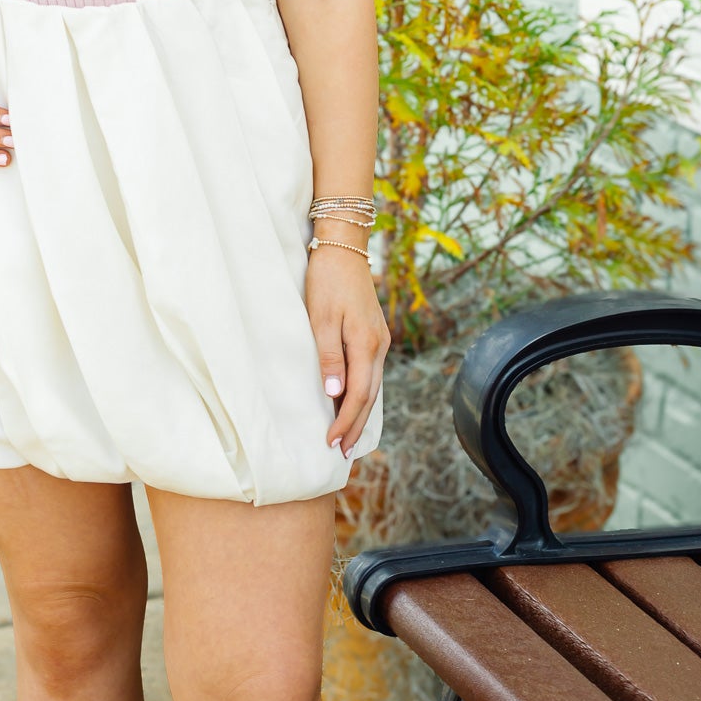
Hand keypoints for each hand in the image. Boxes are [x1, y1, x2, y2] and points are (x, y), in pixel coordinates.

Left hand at [306, 243, 389, 456]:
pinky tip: (354, 403)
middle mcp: (378, 345)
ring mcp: (379, 339)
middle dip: (356, 426)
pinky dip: (364, 393)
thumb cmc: (327, 280)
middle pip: (370, 396)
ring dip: (361, 412)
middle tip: (344, 453)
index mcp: (366, 343)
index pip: (358, 395)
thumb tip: (335, 394)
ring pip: (373, 385)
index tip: (331, 442)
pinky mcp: (375, 333)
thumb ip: (329, 356)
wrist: (343, 247)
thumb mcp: (320, 318)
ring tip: (350, 437)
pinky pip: (371, 372)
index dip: (345, 421)